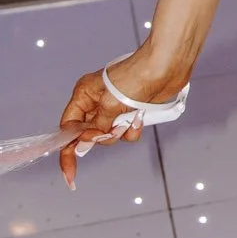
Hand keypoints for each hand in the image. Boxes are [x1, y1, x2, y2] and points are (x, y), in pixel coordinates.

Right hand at [58, 47, 190, 188]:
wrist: (166, 67)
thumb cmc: (136, 76)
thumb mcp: (110, 105)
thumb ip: (96, 128)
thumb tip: (84, 146)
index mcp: (84, 94)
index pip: (69, 127)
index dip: (69, 148)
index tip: (70, 171)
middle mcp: (96, 102)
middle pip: (89, 134)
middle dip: (101, 137)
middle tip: (113, 130)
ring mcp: (114, 107)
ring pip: (109, 135)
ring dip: (119, 132)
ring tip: (130, 120)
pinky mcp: (131, 112)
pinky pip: (126, 131)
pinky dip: (133, 129)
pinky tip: (140, 119)